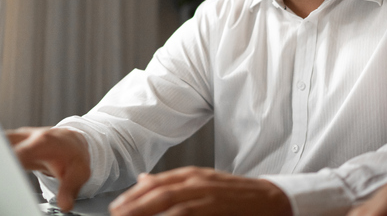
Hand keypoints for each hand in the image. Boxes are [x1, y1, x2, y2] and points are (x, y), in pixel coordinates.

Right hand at [6, 126, 90, 211]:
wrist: (74, 142)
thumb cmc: (74, 156)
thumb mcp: (78, 174)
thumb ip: (69, 189)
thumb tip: (64, 206)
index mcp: (41, 143)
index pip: (18, 151)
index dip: (5, 161)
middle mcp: (26, 137)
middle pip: (0, 142)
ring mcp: (17, 139)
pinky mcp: (11, 144)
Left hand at [109, 166, 292, 215]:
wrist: (270, 199)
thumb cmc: (236, 194)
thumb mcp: (203, 182)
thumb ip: (175, 182)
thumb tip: (143, 180)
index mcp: (194, 174)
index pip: (158, 182)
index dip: (135, 194)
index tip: (117, 206)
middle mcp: (199, 182)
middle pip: (160, 193)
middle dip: (135, 205)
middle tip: (116, 215)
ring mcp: (209, 197)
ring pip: (172, 205)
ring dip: (148, 213)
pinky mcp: (217, 210)